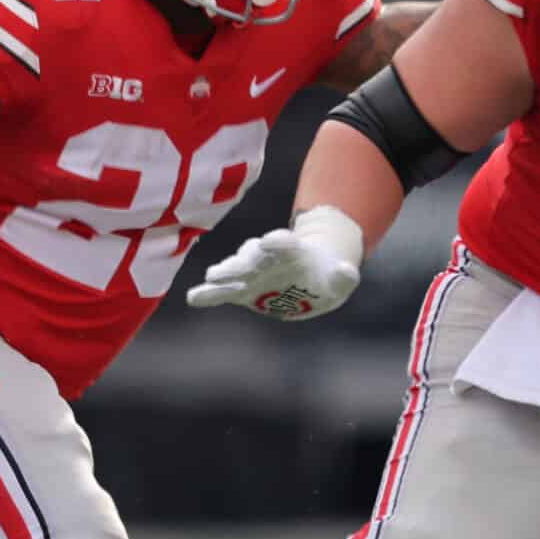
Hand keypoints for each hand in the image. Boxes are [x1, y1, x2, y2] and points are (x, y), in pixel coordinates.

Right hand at [186, 225, 360, 318]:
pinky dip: (208, 295)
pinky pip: (221, 293)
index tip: (271, 240)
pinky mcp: (240, 291)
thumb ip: (344, 276)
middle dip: (248, 257)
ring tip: (214, 277)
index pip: (285, 243)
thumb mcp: (341, 279)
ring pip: (236, 269)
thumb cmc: (325, 276)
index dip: (279, 242)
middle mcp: (267, 258)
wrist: (310, 280)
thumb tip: (346, 272)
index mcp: (293, 251)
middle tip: (241, 261)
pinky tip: (193, 298)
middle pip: (255, 254)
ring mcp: (252, 273)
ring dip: (227, 272)